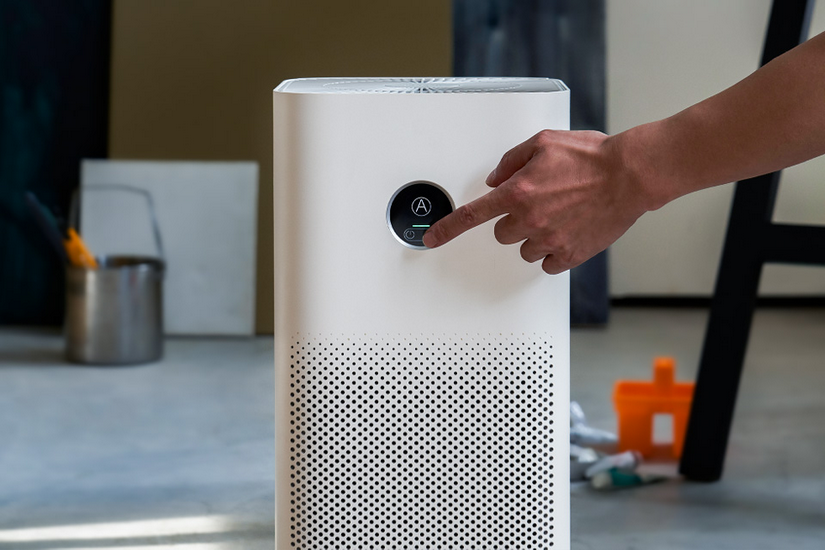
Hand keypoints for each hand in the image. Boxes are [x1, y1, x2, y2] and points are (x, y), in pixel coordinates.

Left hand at [422, 129, 650, 273]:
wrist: (630, 174)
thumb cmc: (592, 156)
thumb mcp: (544, 142)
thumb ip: (511, 161)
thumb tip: (495, 180)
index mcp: (518, 192)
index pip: (470, 216)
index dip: (446, 229)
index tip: (432, 239)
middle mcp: (529, 219)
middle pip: (501, 234)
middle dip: (513, 221)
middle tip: (538, 205)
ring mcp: (550, 240)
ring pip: (525, 249)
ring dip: (534, 237)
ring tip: (559, 215)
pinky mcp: (571, 254)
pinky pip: (548, 263)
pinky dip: (555, 251)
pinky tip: (569, 231)